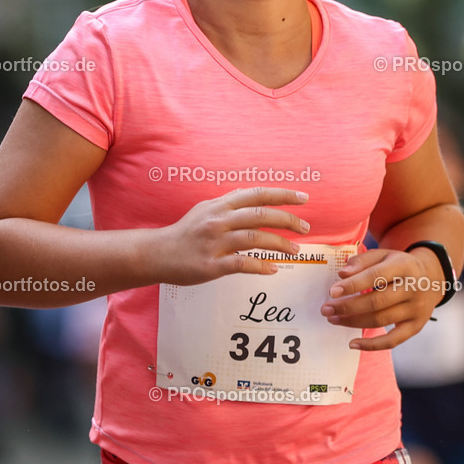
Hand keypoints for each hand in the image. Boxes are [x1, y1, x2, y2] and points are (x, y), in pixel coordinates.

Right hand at [154, 187, 309, 285]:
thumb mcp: (206, 209)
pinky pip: (242, 264)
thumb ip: (230, 204)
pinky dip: (261, 266)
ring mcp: (214, 242)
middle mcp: (218, 220)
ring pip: (254, 239)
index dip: (283, 195)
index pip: (257, 194)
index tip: (304, 198)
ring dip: (279, 244)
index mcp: (220, 205)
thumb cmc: (185, 232)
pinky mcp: (211, 264)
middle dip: (287, 220)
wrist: (157, 253)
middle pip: (260, 215)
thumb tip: (254, 198)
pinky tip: (273, 269)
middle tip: (306, 228)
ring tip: (295, 249)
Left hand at [320, 246, 443, 350]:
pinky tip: (352, 343)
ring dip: (353, 322)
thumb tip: (342, 274)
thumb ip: (362, 261)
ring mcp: (416, 310)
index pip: (376, 276)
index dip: (353, 284)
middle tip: (326, 309)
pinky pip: (393, 340)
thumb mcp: (384, 255)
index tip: (332, 291)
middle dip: (348, 307)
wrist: (432, 278)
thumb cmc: (399, 266)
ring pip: (381, 320)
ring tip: (333, 319)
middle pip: (377, 301)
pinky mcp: (416, 326)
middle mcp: (413, 289)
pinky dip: (372, 345)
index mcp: (404, 266)